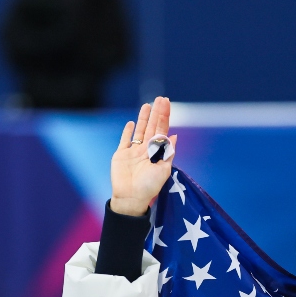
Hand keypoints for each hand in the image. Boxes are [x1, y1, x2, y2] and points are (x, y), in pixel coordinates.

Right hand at [110, 97, 177, 215]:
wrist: (131, 198)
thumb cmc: (149, 187)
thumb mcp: (163, 170)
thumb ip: (168, 152)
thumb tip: (174, 135)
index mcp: (157, 152)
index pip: (162, 130)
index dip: (164, 116)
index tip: (167, 103)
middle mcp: (146, 149)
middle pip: (152, 127)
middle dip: (156, 113)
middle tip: (160, 98)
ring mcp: (133, 151)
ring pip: (140, 130)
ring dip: (143, 118)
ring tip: (147, 105)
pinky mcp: (121, 155)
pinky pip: (124, 140)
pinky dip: (128, 132)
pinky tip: (131, 123)